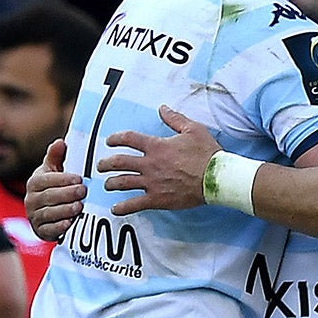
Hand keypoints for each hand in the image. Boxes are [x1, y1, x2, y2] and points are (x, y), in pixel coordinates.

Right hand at [26, 141, 84, 241]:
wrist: (48, 212)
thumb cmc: (54, 187)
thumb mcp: (53, 171)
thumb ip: (56, 157)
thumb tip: (61, 142)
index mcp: (34, 182)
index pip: (46, 179)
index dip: (62, 179)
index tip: (79, 178)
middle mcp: (31, 199)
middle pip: (48, 196)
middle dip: (66, 194)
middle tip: (83, 191)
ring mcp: (34, 216)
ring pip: (48, 213)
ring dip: (64, 210)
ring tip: (79, 207)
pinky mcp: (40, 231)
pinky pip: (48, 229)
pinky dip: (59, 227)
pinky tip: (70, 223)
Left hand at [97, 106, 217, 215]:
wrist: (216, 178)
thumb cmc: (207, 153)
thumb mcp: (192, 129)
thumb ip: (174, 119)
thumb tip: (162, 108)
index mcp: (156, 146)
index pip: (129, 139)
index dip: (116, 138)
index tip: (110, 141)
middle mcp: (150, 164)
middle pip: (119, 162)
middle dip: (106, 163)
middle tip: (101, 165)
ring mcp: (152, 183)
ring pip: (122, 183)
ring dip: (111, 183)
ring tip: (106, 185)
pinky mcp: (157, 199)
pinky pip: (134, 204)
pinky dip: (122, 207)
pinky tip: (115, 209)